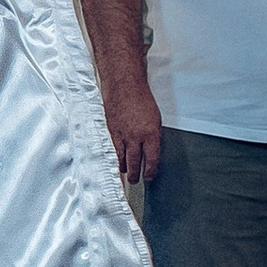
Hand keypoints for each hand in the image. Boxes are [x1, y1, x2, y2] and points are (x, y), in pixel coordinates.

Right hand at [99, 70, 163, 187]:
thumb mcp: (155, 119)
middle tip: (137, 181)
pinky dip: (116, 158)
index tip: (149, 177)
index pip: (152, 160)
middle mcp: (136, 137)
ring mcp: (122, 135)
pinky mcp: (111, 131)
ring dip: (125, 169)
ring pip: (122, 159)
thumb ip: (153, 136)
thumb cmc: (141, 99)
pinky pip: (114, 150)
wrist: (124, 86)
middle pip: (135, 163)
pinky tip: (118, 162)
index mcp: (151, 134)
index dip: (150, 171)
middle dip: (136, 175)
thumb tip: (151, 150)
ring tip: (127, 175)